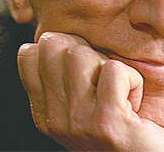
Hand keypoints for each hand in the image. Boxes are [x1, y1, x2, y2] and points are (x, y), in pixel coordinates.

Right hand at [17, 32, 163, 150]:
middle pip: (55, 45)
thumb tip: (52, 35)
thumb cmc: (123, 129)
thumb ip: (64, 76)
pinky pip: (115, 70)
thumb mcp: (83, 104)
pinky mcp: (107, 123)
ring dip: (110, 65)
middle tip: (106, 81)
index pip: (29, 54)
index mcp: (45, 113)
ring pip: (81, 54)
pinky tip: (134, 105)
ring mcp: (79, 123)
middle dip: (87, 51)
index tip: (86, 69)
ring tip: (120, 93)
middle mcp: (55, 120)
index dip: (62, 46)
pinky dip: (133, 80)